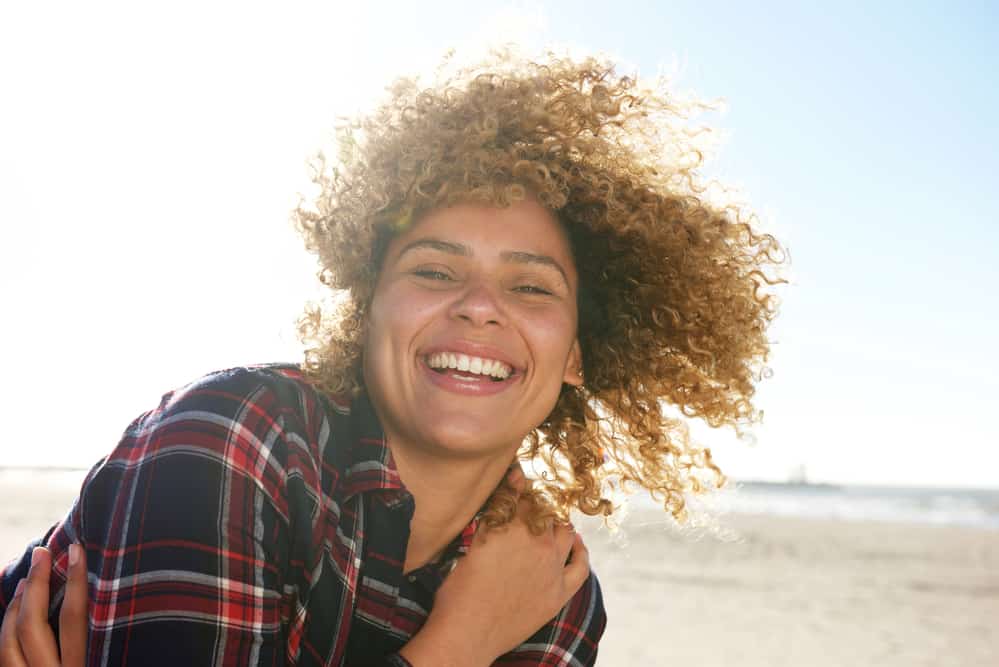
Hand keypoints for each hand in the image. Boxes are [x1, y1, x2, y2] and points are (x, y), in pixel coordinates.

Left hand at [0, 545, 87, 666]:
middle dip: (35, 585)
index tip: (76, 551)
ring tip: (25, 582)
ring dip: (14, 608)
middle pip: (32, 624)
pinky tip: (12, 619)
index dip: (75, 581)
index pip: (74, 617)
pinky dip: (5, 634)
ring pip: (8, 644)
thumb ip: (99, 640)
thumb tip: (116, 607)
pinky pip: (3, 660)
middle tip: (41, 554)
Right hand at [399, 494, 589, 665]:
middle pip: (546, 512)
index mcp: (512, 525)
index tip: (519, 485)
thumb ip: (497, 510)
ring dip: (557, 525)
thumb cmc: (460, 590)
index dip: (521, 489)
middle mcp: (538, 541)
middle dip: (537, 507)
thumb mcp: (474, 542)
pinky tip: (576, 545)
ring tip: (548, 526)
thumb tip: (515, 478)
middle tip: (527, 511)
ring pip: (565, 533)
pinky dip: (580, 552)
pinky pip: (581, 566)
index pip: (524, 495)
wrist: (468, 633)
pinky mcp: (560, 592)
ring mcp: (552, 567)